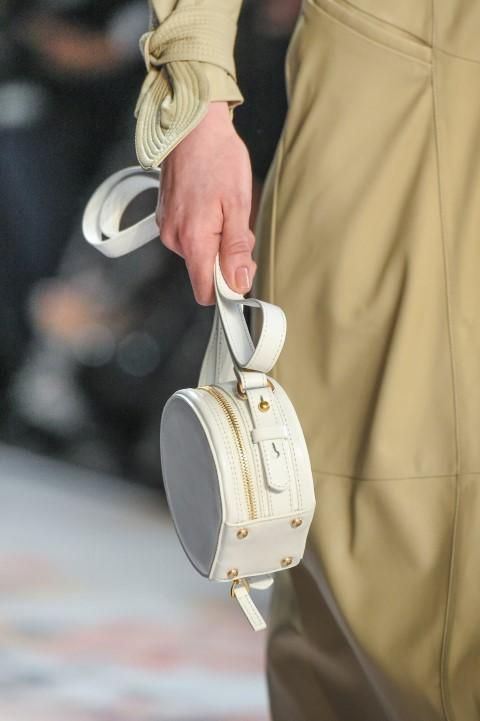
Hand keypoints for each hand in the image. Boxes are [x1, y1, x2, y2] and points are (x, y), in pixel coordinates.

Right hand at [157, 101, 255, 304]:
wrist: (192, 125)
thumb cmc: (218, 157)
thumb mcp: (238, 203)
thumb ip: (236, 248)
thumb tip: (239, 283)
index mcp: (192, 239)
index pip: (206, 291)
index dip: (227, 290)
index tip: (243, 273)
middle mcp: (174, 238)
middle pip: (206, 272)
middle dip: (227, 258)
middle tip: (238, 224)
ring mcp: (167, 228)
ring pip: (200, 254)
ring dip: (217, 240)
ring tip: (223, 207)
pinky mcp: (166, 218)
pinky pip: (190, 238)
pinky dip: (205, 229)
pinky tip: (211, 203)